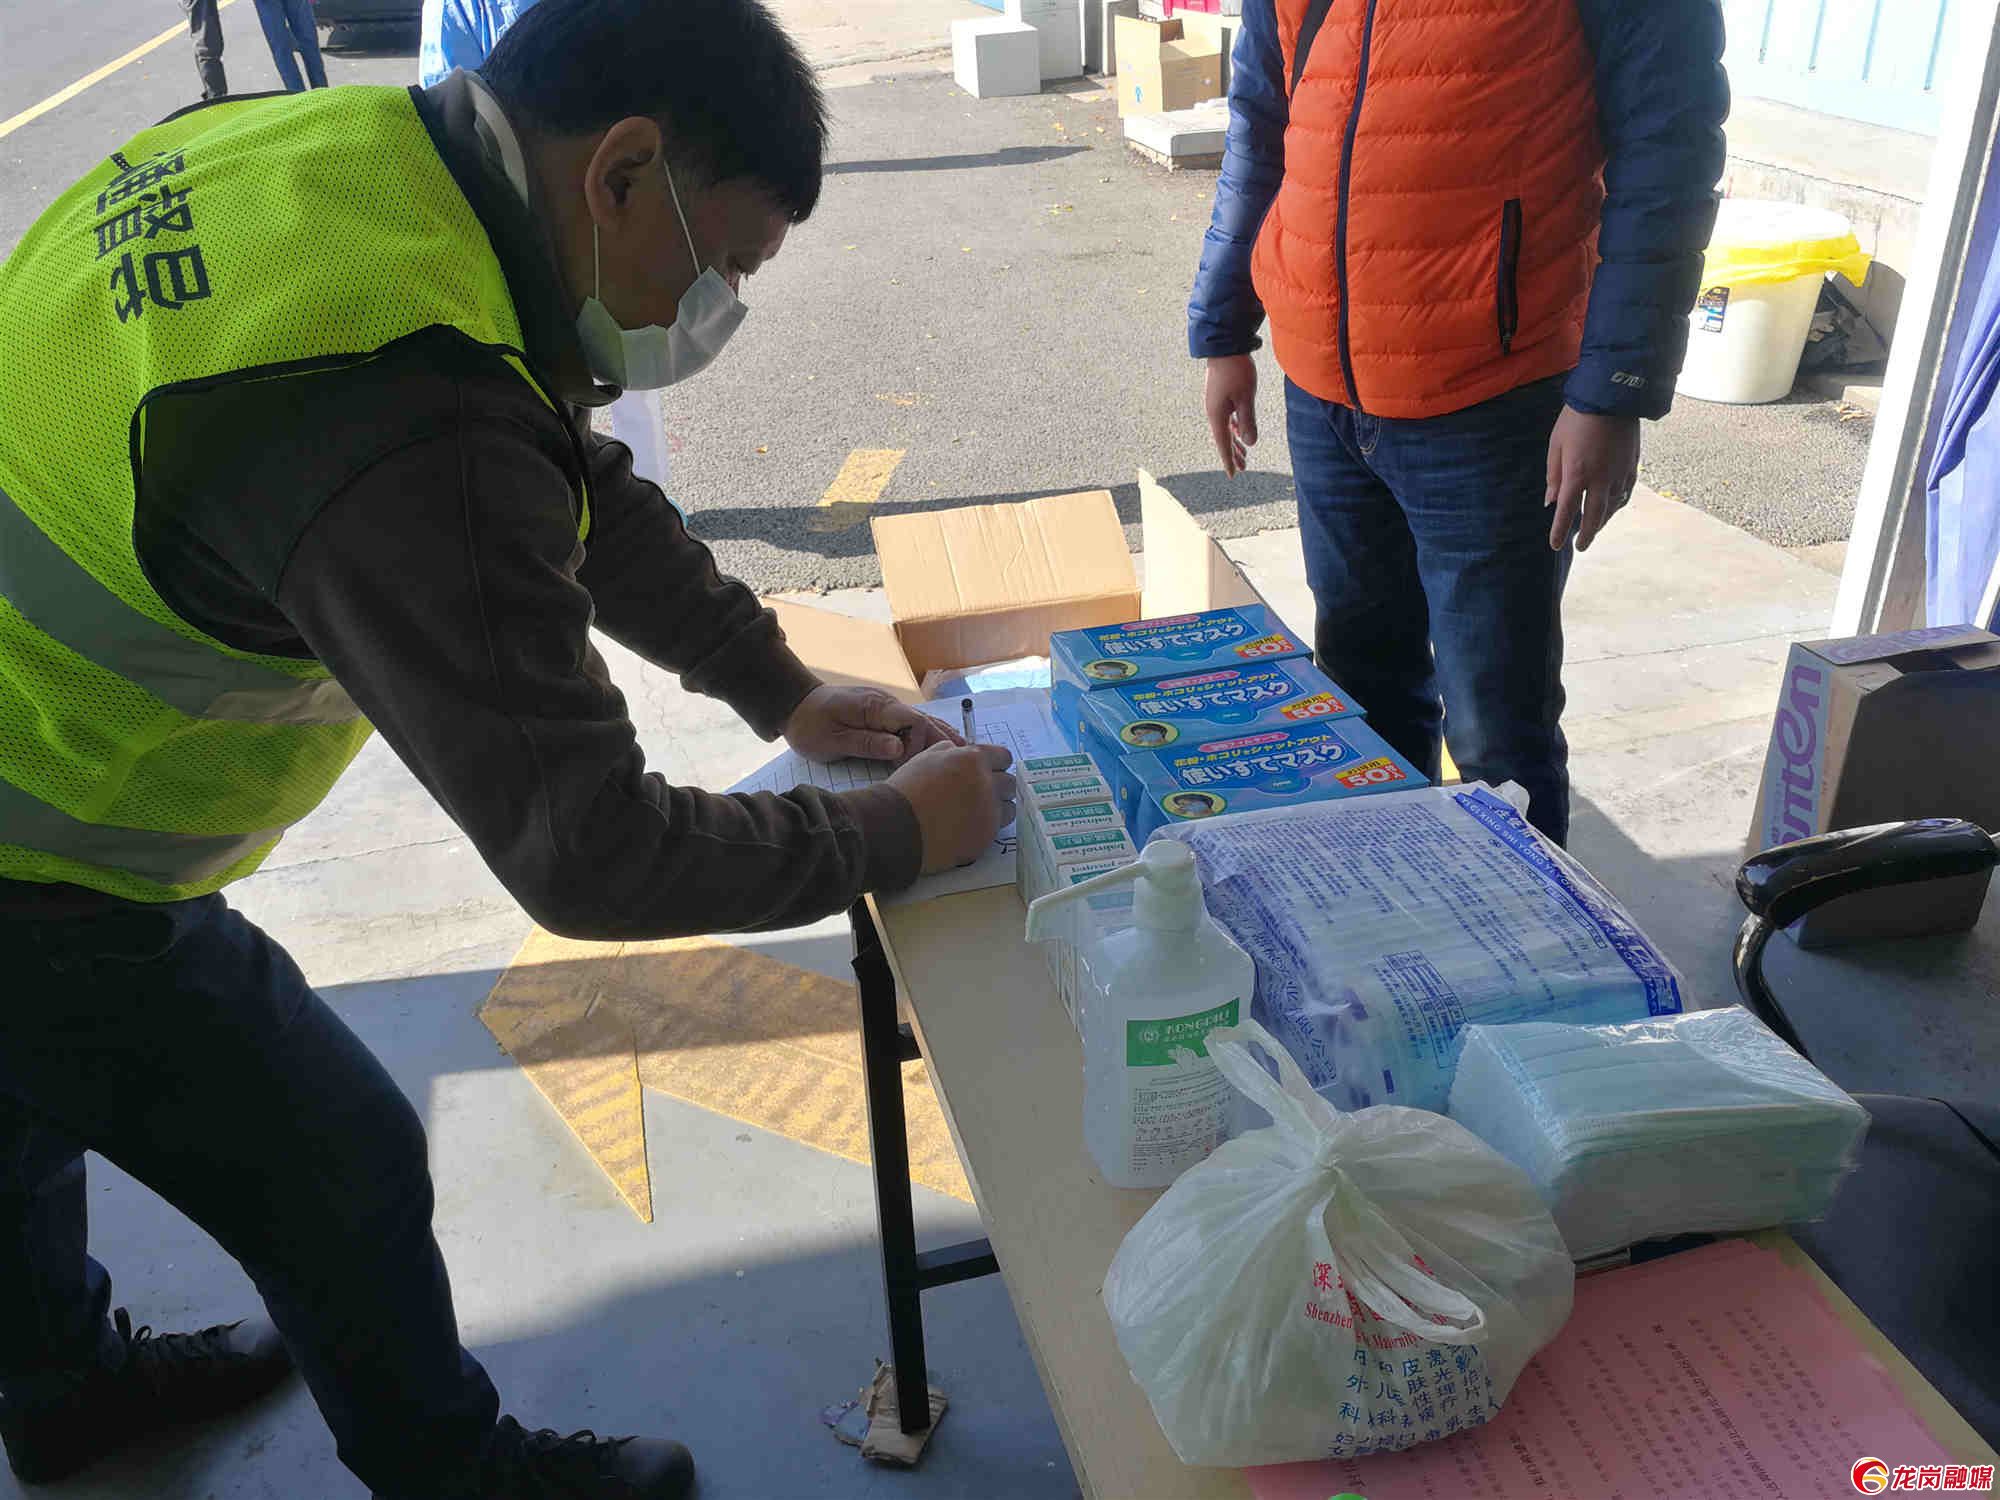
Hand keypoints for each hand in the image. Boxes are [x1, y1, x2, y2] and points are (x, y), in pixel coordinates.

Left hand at [782, 685, 960, 765]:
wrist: (794, 704)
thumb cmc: (809, 725)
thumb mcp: (831, 740)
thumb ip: (866, 743)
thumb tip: (899, 748)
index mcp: (875, 707)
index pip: (913, 722)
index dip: (922, 743)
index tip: (916, 765)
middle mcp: (886, 703)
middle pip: (923, 720)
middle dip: (941, 741)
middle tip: (958, 764)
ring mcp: (885, 706)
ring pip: (921, 721)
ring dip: (940, 737)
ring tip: (965, 755)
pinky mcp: (882, 713)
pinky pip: (911, 723)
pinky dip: (928, 734)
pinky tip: (943, 745)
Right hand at [888, 742, 1016, 872]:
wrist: (897, 826)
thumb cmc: (906, 791)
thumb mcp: (925, 758)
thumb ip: (948, 751)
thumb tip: (959, 750)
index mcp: (973, 759)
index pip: (1004, 757)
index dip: (995, 764)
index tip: (988, 772)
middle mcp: (987, 783)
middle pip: (1009, 783)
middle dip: (997, 787)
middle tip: (977, 795)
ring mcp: (989, 811)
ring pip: (1009, 807)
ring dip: (997, 809)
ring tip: (973, 813)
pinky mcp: (987, 835)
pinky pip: (998, 829)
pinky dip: (987, 827)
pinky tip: (967, 827)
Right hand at [1204, 355, 1258, 476]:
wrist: (1224, 346)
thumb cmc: (1237, 371)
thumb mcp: (1246, 397)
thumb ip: (1248, 421)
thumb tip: (1250, 443)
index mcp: (1217, 415)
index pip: (1223, 444)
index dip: (1228, 460)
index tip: (1232, 475)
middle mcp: (1213, 412)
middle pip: (1223, 439)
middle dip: (1233, 453)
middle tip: (1243, 468)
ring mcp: (1216, 404)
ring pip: (1225, 429)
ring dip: (1235, 441)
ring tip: (1244, 453)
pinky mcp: (1220, 396)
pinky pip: (1226, 418)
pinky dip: (1234, 427)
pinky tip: (1240, 430)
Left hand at [1546, 407, 1639, 552]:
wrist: (1611, 396)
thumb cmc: (1576, 418)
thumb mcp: (1556, 445)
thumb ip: (1553, 476)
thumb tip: (1551, 501)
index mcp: (1577, 474)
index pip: (1567, 511)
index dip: (1560, 531)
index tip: (1556, 545)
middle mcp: (1600, 478)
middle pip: (1594, 516)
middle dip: (1587, 534)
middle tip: (1581, 546)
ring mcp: (1619, 473)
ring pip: (1612, 507)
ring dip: (1603, 521)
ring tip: (1595, 529)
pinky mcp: (1632, 465)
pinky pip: (1626, 492)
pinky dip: (1618, 504)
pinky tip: (1613, 508)